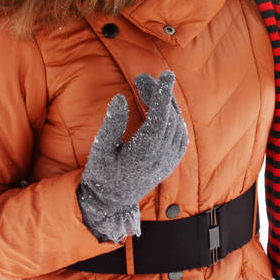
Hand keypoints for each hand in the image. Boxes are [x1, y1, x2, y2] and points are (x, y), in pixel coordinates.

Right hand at [77, 70, 187, 242]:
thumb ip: (111, 125)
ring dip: (166, 103)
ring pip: (176, 125)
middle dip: (158, 93)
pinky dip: (173, 117)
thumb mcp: (99, 151)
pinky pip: (180, 135)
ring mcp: (169, 161)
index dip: (163, 96)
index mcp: (142, 154)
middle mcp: (160, 158)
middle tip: (142, 76)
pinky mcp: (171, 163)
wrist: (111, 203)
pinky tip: (162, 106)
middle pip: (168, 118)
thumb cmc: (101, 175)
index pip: (160, 119)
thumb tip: (120, 98)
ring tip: (149, 87)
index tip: (165, 75)